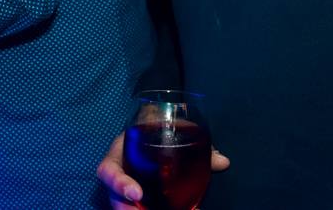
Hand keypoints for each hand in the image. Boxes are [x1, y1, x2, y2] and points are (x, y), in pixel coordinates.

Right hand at [97, 131, 229, 207]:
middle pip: (115, 200)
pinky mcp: (137, 199)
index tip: (137, 194)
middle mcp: (120, 175)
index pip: (108, 171)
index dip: (118, 183)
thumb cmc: (158, 129)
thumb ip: (197, 146)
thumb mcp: (173, 130)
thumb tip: (223, 162)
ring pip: (125, 207)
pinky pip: (139, 207)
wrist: (153, 129)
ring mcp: (126, 190)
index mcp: (119, 154)